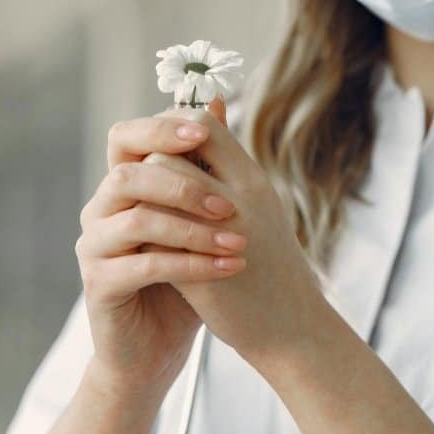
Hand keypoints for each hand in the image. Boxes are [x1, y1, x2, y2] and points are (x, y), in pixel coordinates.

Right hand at [75, 104, 249, 395]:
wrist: (159, 344)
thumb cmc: (185, 275)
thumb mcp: (204, 215)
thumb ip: (208, 162)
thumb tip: (219, 101)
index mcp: (123, 185)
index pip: (127, 138)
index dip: (162, 129)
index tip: (206, 132)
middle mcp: (101, 210)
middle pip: (127, 175)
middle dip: (181, 182)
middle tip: (229, 202)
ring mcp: (94, 247)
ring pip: (136, 221)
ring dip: (192, 229)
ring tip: (237, 241)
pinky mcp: (99, 284)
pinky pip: (144, 265)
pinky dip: (191, 264)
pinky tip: (228, 267)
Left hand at [152, 102, 326, 366]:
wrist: (292, 328)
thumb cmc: (272, 264)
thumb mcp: (258, 204)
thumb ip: (229, 163)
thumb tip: (211, 106)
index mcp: (253, 179)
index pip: (202, 124)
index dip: (173, 129)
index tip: (163, 152)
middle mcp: (241, 198)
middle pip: (172, 150)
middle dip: (149, 165)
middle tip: (146, 185)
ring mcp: (220, 234)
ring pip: (157, 191)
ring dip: (142, 199)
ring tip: (145, 213)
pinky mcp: (199, 273)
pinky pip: (152, 238)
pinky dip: (141, 236)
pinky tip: (141, 245)